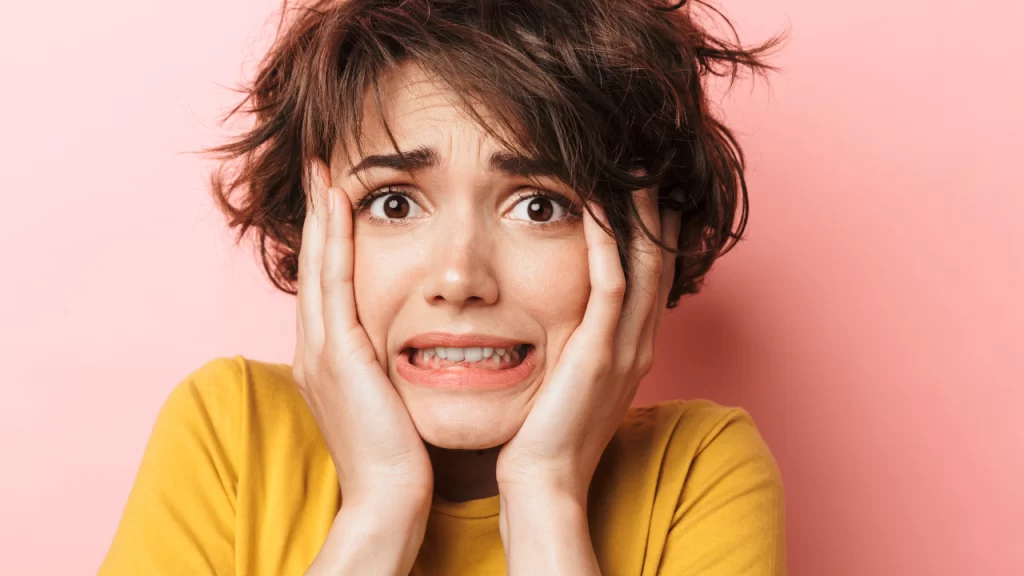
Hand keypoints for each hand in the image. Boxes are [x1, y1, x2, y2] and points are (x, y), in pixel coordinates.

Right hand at [292, 158, 432, 508]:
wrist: (389, 498)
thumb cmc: (400, 454)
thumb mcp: (389, 398)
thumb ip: (389, 366)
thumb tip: (411, 343)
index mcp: (327, 357)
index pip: (327, 282)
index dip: (329, 237)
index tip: (338, 195)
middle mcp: (315, 347)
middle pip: (314, 264)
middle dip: (317, 214)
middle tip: (320, 166)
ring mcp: (320, 349)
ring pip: (319, 264)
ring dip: (322, 213)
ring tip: (325, 168)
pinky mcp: (337, 354)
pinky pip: (334, 281)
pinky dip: (335, 239)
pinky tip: (342, 202)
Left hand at [495, 187, 677, 499]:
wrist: (543, 482)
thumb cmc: (547, 434)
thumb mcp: (571, 381)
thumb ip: (576, 346)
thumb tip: (560, 320)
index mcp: (631, 348)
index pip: (649, 276)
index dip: (652, 231)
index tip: (643, 190)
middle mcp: (637, 343)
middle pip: (658, 261)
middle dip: (657, 212)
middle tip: (649, 165)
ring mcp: (623, 348)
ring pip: (643, 266)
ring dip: (639, 215)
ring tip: (634, 169)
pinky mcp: (598, 354)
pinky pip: (610, 285)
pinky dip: (606, 242)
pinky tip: (594, 205)